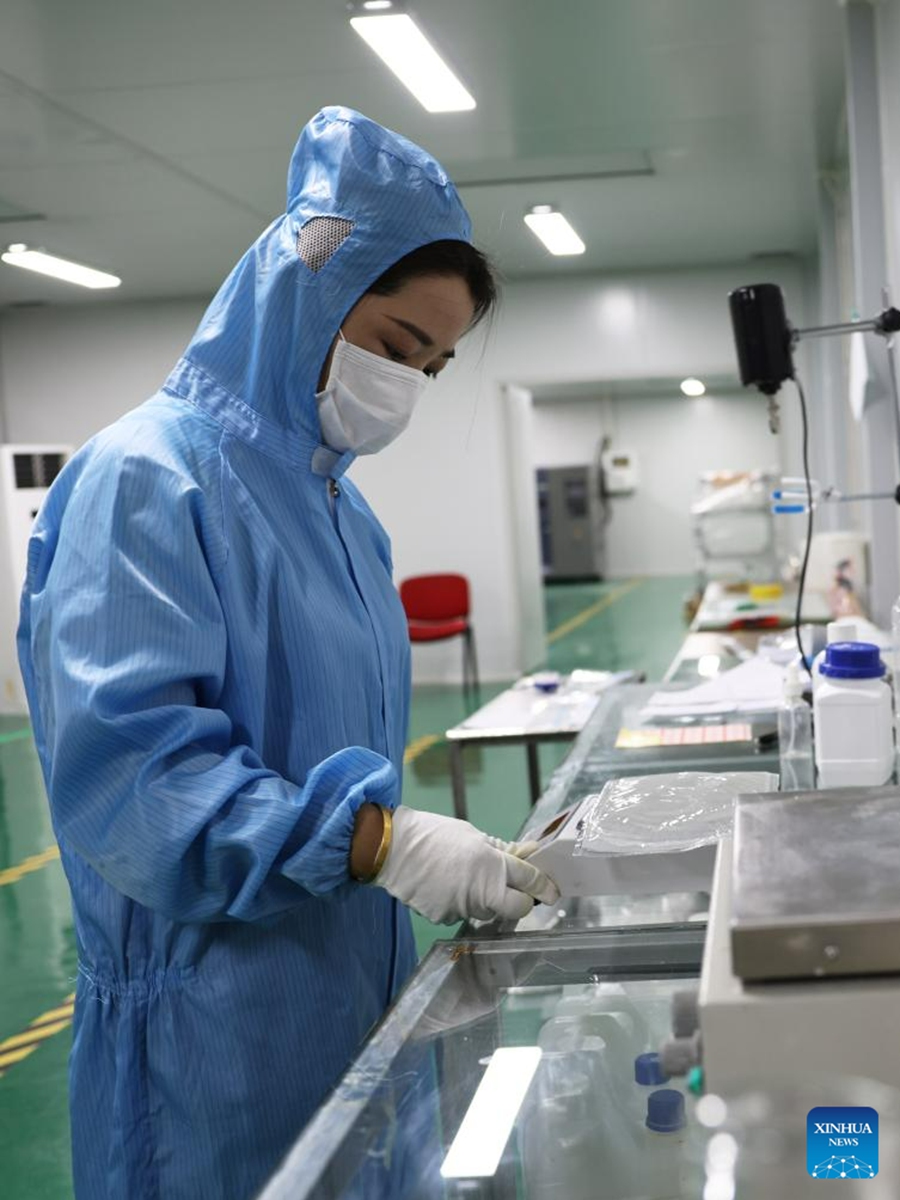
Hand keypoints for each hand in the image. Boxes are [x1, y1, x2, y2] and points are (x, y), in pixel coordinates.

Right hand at [374, 807, 558, 923]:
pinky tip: (446, 886)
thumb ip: (499, 850)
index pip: (530, 880)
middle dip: (522, 902)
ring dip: (487, 900)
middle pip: (517, 908)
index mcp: (491, 864)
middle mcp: (482, 890)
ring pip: (488, 911)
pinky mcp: (445, 919)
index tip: (552, 891)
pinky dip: (461, 903)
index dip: (545, 886)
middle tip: (517, 892)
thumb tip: (524, 855)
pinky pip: (463, 914)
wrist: (392, 850)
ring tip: (465, 879)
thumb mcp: (472, 834)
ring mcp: (463, 908)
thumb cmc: (432, 834)